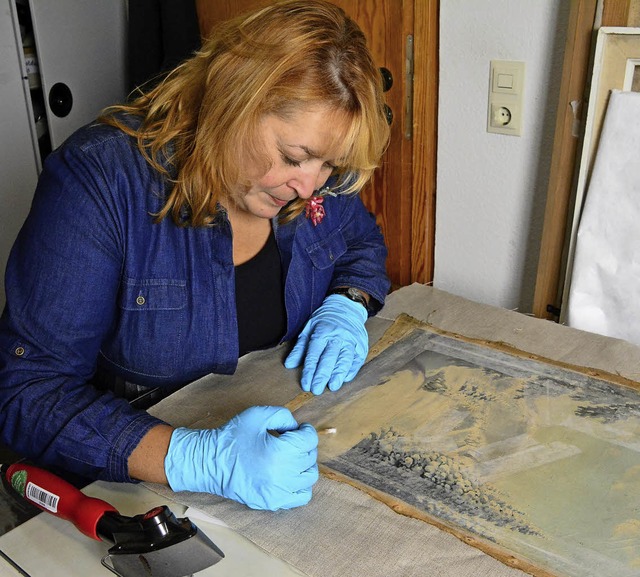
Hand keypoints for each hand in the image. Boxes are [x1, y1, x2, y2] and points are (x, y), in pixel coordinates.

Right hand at [164, 406, 318, 509]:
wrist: (210, 462)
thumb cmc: (232, 437)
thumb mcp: (257, 415)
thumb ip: (283, 416)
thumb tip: (297, 428)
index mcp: (279, 452)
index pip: (309, 441)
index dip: (306, 431)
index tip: (300, 429)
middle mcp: (282, 475)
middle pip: (310, 457)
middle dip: (304, 445)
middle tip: (293, 440)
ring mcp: (278, 492)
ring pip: (309, 477)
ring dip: (305, 464)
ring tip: (292, 457)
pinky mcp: (273, 503)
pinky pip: (301, 497)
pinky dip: (301, 485)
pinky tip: (291, 475)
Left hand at [284, 294, 367, 394]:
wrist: (346, 308)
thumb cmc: (324, 321)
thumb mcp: (308, 329)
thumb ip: (299, 348)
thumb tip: (289, 365)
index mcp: (322, 332)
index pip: (314, 354)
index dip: (309, 370)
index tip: (306, 384)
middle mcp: (338, 336)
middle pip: (329, 357)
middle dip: (322, 375)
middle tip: (316, 390)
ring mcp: (351, 341)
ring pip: (345, 358)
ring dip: (338, 373)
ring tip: (333, 386)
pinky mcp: (361, 346)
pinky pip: (357, 360)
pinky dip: (351, 370)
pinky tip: (345, 379)